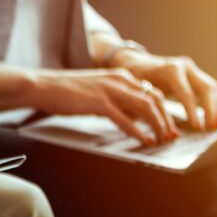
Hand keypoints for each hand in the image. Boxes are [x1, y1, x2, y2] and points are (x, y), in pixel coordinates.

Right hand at [30, 68, 176, 144]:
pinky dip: (138, 131)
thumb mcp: (98, 90)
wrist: (44, 85)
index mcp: (121, 76)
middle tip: (171, 136)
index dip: (165, 110)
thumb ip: (116, 99)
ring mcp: (111, 90)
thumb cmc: (66, 90)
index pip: (152, 92)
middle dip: (167, 119)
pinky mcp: (99, 103)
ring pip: (146, 107)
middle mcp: (121, 80)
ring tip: (162, 140)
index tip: (169, 125)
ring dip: (158, 125)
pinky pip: (125, 119)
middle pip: (155, 99)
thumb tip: (131, 116)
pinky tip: (144, 140)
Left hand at [108, 50, 216, 130]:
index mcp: (171, 70)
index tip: (197, 128)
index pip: (186, 93)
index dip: (193, 111)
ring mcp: (192, 70)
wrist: (136, 63)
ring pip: (212, 88)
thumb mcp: (134, 89)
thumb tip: (145, 124)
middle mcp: (185, 67)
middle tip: (212, 128)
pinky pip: (210, 90)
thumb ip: (142, 102)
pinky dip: (215, 103)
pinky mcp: (195, 76)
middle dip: (211, 109)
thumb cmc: (132, 79)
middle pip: (206, 88)